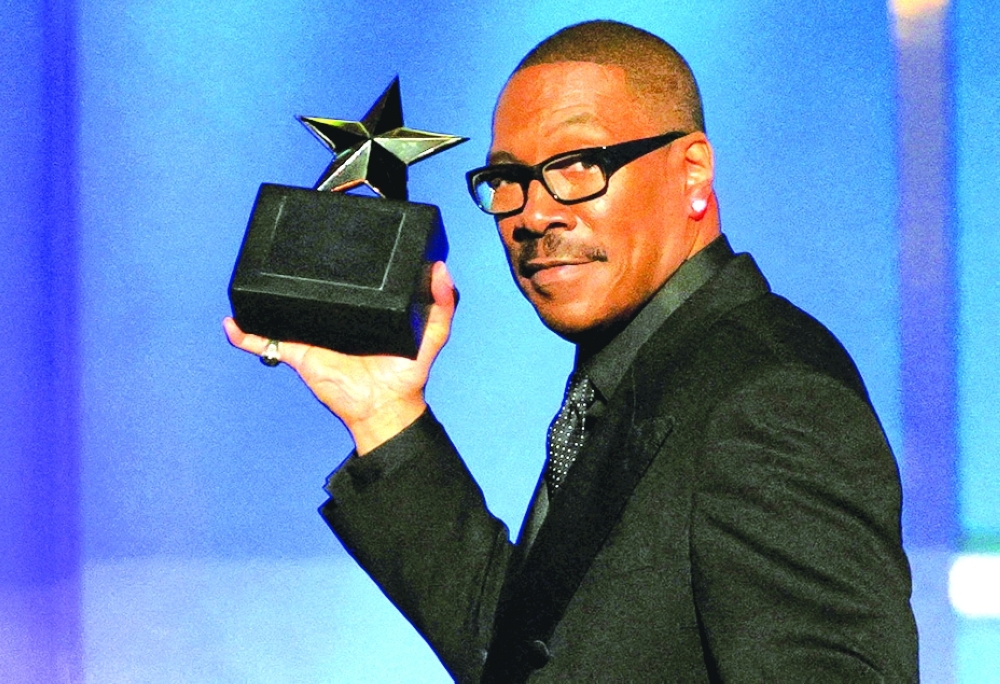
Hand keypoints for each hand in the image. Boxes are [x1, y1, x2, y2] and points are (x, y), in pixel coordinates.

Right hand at [223, 261, 457, 453]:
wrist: (384, 408)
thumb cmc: (407, 374)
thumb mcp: (432, 335)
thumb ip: (443, 304)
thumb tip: (442, 270)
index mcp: (362, 309)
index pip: (348, 280)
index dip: (340, 263)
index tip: (332, 238)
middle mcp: (335, 318)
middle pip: (311, 292)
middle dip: (297, 274)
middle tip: (290, 249)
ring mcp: (314, 335)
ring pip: (284, 311)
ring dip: (266, 298)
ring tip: (253, 277)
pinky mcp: (299, 353)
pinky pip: (267, 342)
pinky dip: (247, 334)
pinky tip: (232, 323)